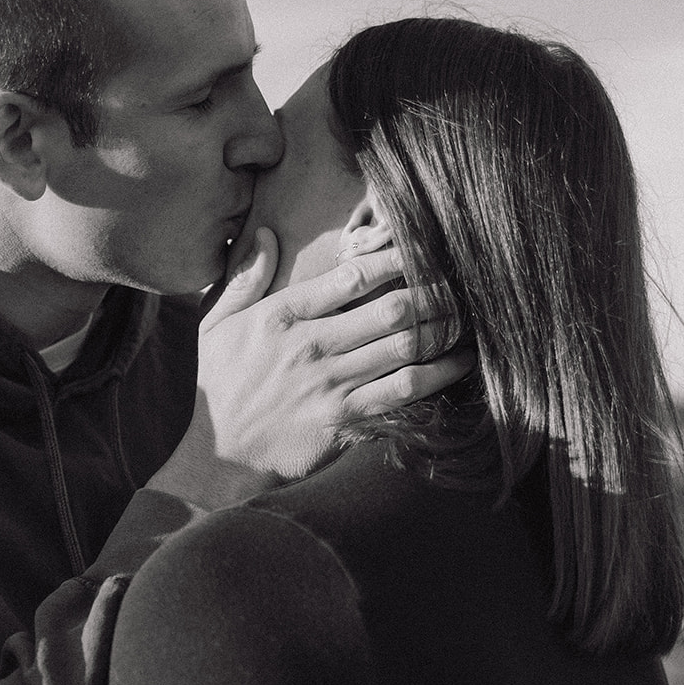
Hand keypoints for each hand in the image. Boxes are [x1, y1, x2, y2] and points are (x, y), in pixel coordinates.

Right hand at [153, 228, 474, 508]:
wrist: (216, 451)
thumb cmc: (217, 385)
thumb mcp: (216, 324)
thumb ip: (244, 278)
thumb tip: (264, 233)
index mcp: (282, 315)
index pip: (352, 275)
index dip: (393, 257)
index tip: (419, 247)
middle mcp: (313, 345)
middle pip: (391, 308)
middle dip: (432, 291)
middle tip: (457, 280)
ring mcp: (332, 382)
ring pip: (405, 346)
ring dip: (442, 328)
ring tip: (467, 315)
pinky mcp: (347, 417)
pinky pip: (404, 390)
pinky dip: (438, 374)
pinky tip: (459, 362)